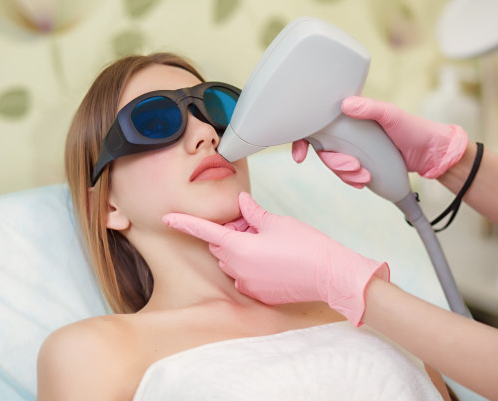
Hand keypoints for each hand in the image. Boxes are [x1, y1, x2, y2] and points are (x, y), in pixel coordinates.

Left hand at [162, 192, 388, 326]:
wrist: (329, 275)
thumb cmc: (305, 245)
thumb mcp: (277, 222)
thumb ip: (253, 212)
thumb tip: (242, 203)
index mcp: (238, 247)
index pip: (204, 231)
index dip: (184, 222)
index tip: (167, 217)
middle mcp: (237, 269)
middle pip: (220, 247)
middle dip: (230, 234)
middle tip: (254, 226)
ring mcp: (247, 284)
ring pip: (232, 262)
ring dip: (240, 251)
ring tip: (268, 244)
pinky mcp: (258, 295)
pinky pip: (245, 277)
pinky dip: (251, 267)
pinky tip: (274, 262)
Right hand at [292, 96, 468, 186]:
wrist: (430, 155)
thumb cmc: (415, 130)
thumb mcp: (393, 115)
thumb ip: (370, 108)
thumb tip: (346, 104)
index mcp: (350, 116)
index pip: (317, 124)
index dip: (302, 139)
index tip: (300, 156)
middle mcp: (348, 131)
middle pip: (323, 149)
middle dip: (335, 163)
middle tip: (353, 166)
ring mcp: (353, 149)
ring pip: (333, 165)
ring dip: (346, 174)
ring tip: (365, 175)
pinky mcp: (360, 163)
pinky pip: (346, 175)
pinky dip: (352, 180)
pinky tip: (365, 180)